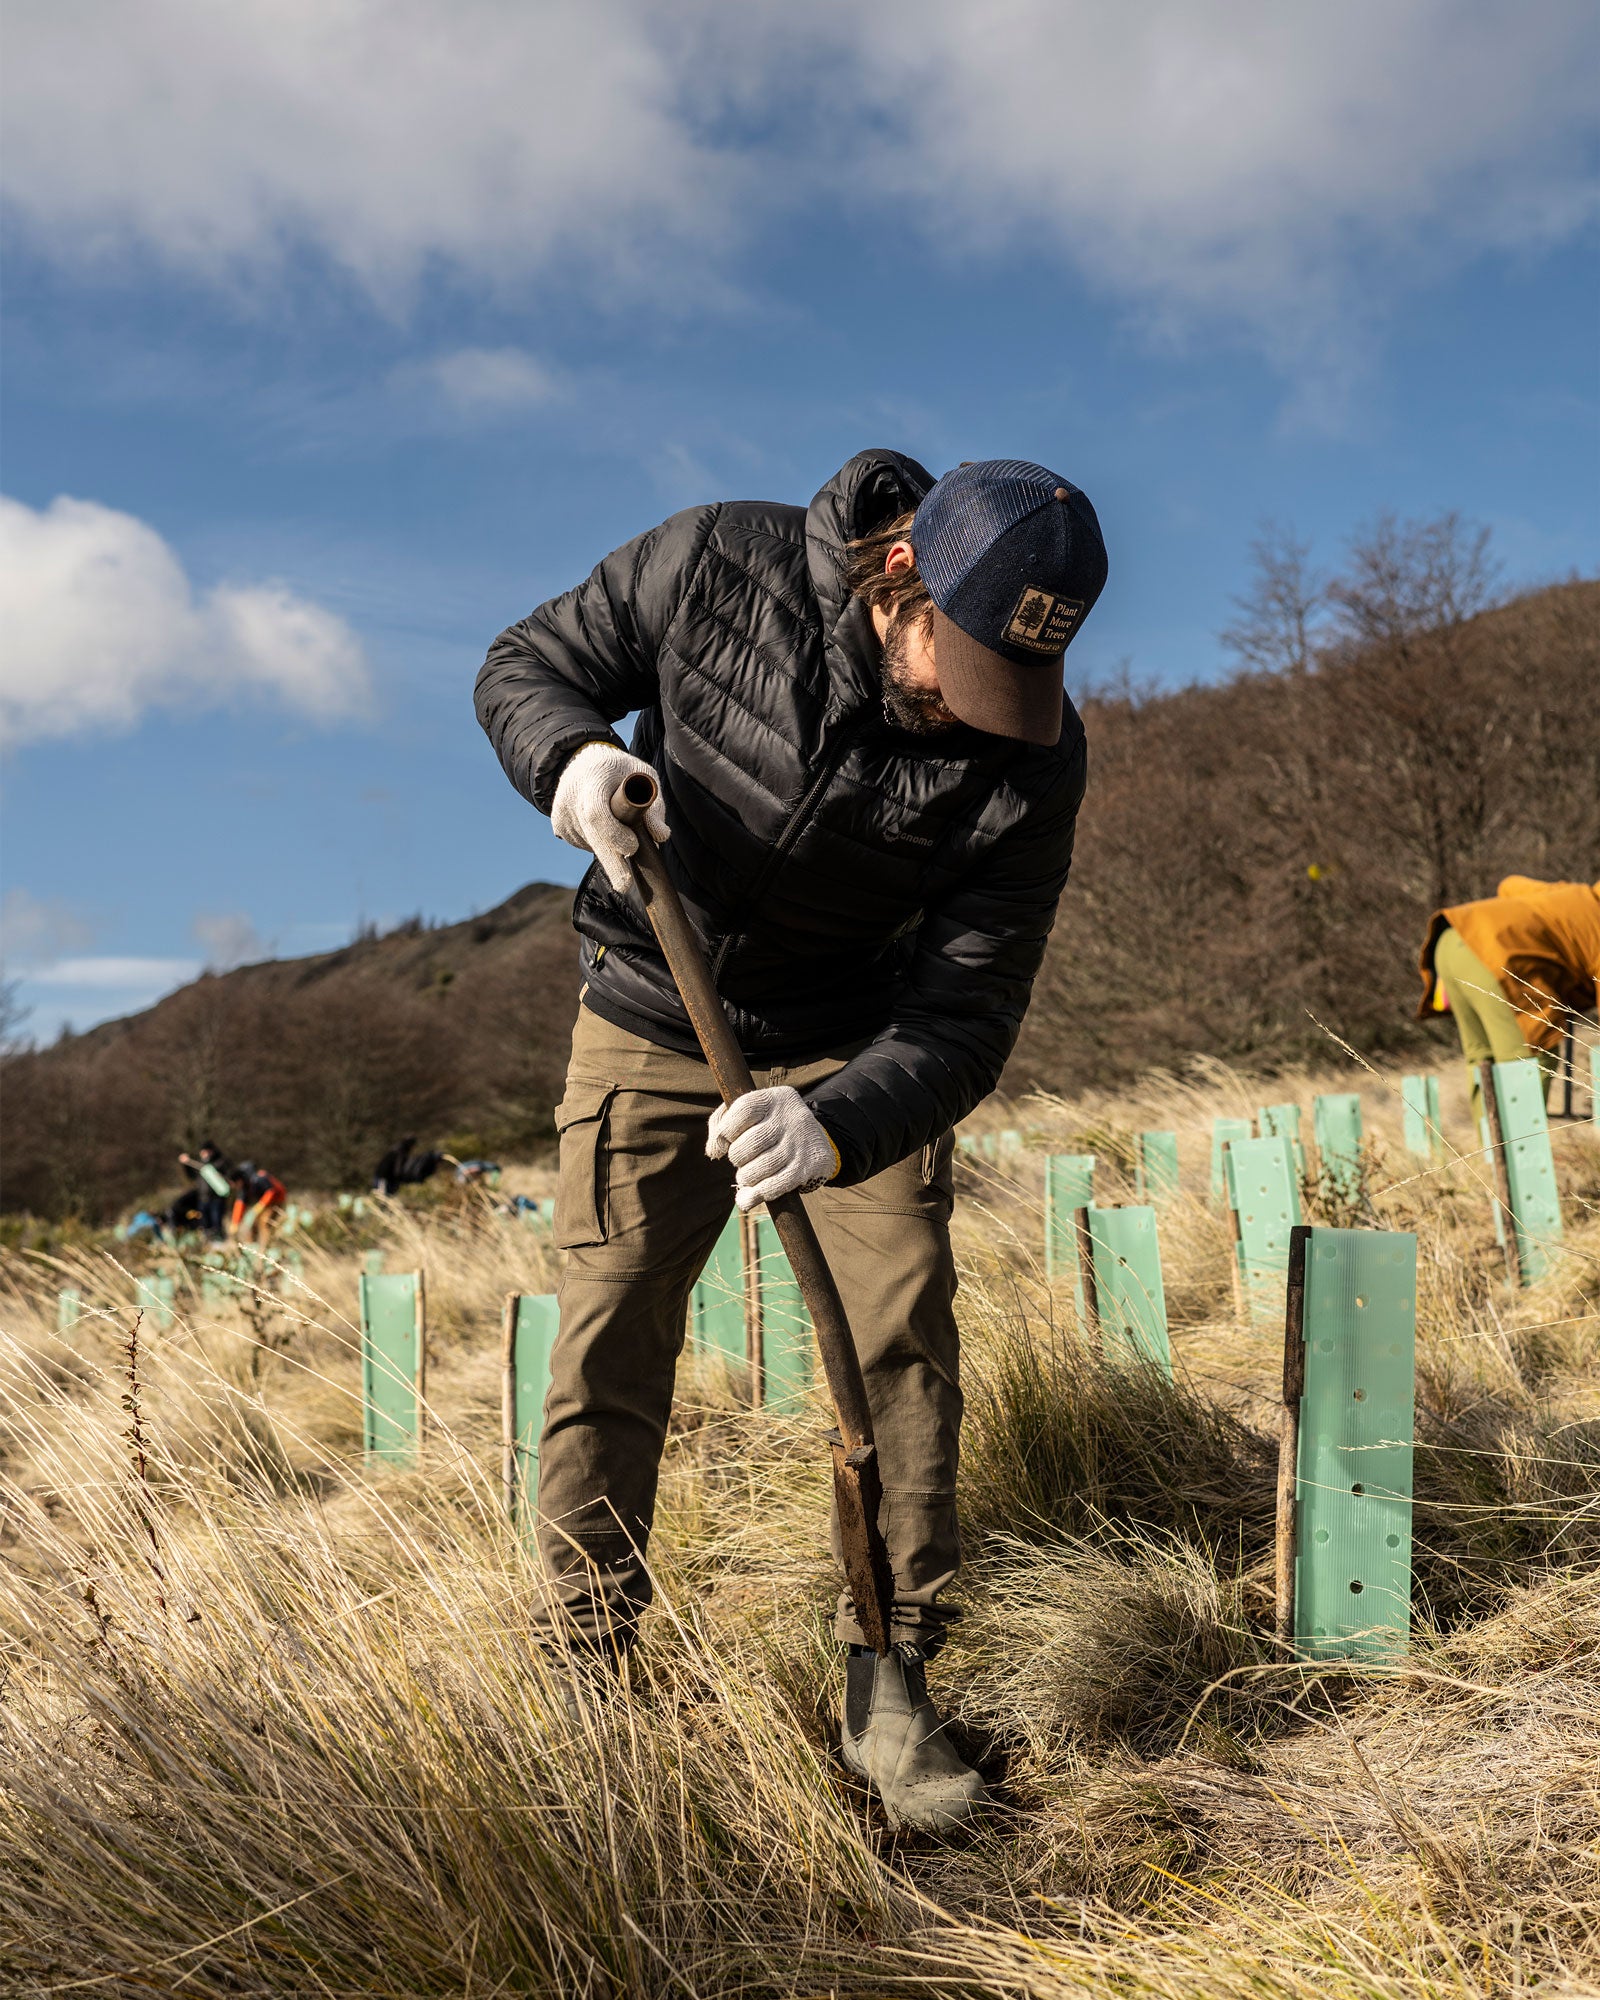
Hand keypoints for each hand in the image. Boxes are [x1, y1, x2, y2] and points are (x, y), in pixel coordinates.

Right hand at [551, 742, 668, 891]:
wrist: (580, 761)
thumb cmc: (619, 769)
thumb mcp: (643, 775)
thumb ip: (654, 804)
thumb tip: (661, 837)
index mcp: (594, 778)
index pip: (597, 813)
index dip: (614, 834)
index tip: (633, 848)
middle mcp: (571, 797)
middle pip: (591, 836)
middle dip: (611, 863)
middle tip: (625, 886)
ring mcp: (562, 814)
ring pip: (592, 843)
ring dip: (611, 845)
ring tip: (618, 822)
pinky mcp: (558, 826)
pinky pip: (585, 843)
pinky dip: (599, 841)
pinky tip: (602, 824)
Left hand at [706, 1085, 839, 1211]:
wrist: (814, 1140)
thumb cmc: (769, 1126)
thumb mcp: (749, 1114)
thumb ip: (721, 1123)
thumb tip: (714, 1151)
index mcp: (774, 1099)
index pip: (742, 1110)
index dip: (725, 1131)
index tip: (723, 1143)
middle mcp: (790, 1117)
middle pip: (746, 1145)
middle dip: (736, 1158)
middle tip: (741, 1159)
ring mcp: (800, 1143)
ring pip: (757, 1170)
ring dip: (745, 1177)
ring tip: (749, 1174)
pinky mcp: (807, 1167)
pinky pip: (773, 1187)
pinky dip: (755, 1196)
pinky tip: (748, 1197)